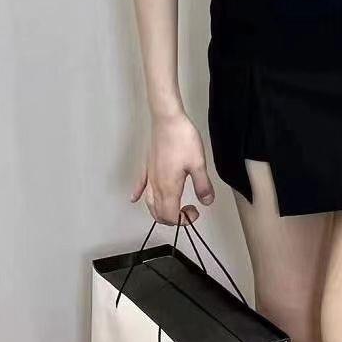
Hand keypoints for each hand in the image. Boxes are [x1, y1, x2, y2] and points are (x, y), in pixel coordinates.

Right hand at [131, 111, 214, 225]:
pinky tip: (135, 198)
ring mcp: (149, 176)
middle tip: (187, 211)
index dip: (183, 221)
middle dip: (172, 219)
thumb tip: (206, 202)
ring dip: (158, 211)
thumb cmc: (182, 139)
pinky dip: (138, 195)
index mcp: (168, 187)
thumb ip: (202, 185)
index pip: (171, 216)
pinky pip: (140, 185)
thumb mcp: (198, 164)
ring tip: (170, 210)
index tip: (195, 213)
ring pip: (149, 203)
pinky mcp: (147, 166)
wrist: (167, 120)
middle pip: (158, 213)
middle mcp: (156, 185)